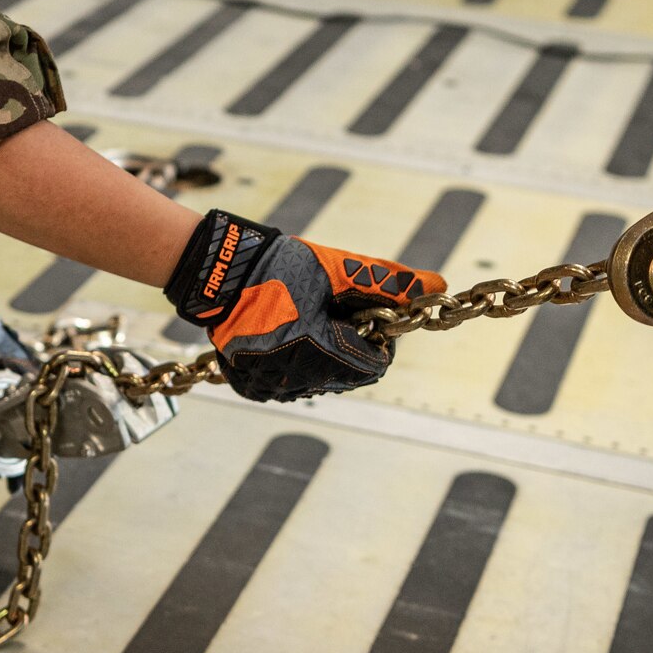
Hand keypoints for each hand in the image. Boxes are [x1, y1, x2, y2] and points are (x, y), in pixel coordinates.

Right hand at [163, 209, 444, 401]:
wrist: (217, 272)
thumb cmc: (279, 266)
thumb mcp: (336, 270)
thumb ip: (387, 281)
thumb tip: (436, 283)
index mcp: (319, 351)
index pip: (375, 365)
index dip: (375, 337)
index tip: (357, 313)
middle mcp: (294, 379)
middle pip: (349, 377)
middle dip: (349, 349)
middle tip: (329, 313)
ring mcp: (270, 386)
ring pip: (320, 383)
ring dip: (322, 358)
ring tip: (301, 319)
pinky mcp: (252, 386)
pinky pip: (289, 384)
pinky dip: (294, 364)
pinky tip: (281, 334)